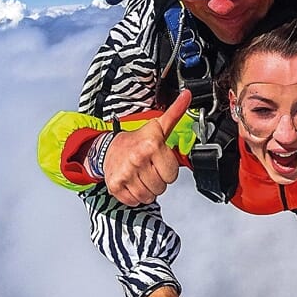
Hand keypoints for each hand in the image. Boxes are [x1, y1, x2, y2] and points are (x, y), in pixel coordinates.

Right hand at [104, 90, 191, 205]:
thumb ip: (176, 113)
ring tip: (142, 175)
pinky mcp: (115, 186)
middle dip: (158, 180)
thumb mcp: (159, 126)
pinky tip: (133, 182)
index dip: (168, 169)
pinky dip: (135, 196)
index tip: (160, 161)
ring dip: (148, 189)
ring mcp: (125, 174)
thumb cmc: (137, 140)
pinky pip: (134, 201)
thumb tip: (188, 95)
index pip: (172, 175)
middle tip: (150, 168)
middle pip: (161, 187)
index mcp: (151, 146)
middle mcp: (138, 159)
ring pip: (149, 196)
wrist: (108, 148)